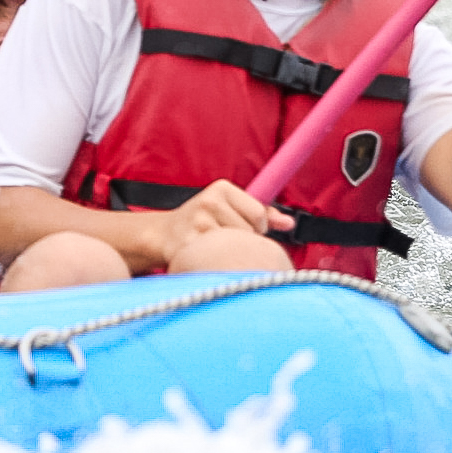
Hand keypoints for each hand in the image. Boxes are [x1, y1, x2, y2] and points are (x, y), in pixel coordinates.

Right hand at [156, 179, 292, 261]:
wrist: (162, 234)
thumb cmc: (202, 221)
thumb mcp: (229, 208)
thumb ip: (263, 213)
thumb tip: (290, 223)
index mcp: (221, 188)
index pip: (259, 215)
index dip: (254, 227)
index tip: (238, 227)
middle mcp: (208, 202)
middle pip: (249, 233)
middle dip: (242, 241)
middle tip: (222, 239)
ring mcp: (198, 224)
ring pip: (236, 248)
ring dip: (230, 254)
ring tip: (213, 248)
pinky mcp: (189, 245)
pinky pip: (220, 260)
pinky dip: (218, 264)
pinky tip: (206, 258)